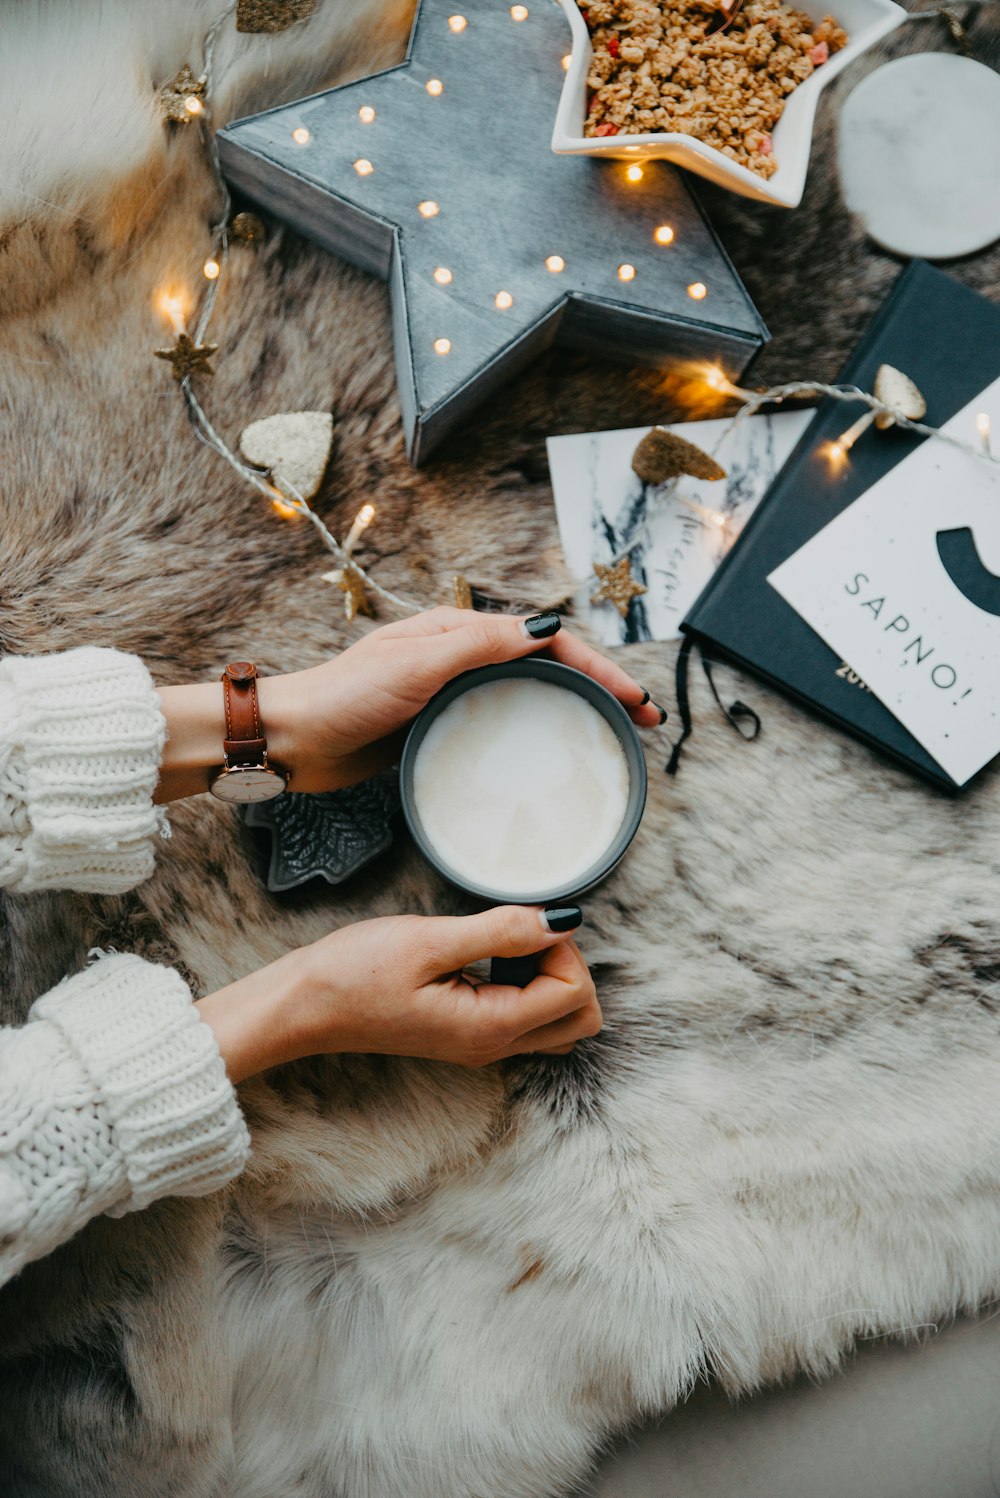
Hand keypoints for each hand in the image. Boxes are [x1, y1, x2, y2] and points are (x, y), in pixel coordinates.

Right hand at [195, 904, 600, 1081]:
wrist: (302, 1007)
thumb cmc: (354, 973)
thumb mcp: (429, 941)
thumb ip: (502, 932)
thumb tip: (563, 920)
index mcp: (490, 1028)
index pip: (575, 994)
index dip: (561, 949)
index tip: (519, 923)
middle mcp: (493, 1046)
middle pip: (579, 1018)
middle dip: (567, 967)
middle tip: (521, 934)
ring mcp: (481, 1044)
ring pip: (557, 1022)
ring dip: (549, 978)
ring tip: (502, 945)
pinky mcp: (467, 1033)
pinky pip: (526, 1017)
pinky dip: (526, 986)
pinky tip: (487, 957)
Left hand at [258, 606, 665, 791]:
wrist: (292, 738)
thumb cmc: (344, 699)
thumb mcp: (415, 666)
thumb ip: (478, 646)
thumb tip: (544, 627)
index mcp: (459, 632)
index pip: (547, 640)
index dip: (597, 666)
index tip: (633, 697)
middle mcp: (460, 655)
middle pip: (548, 663)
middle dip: (600, 685)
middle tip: (642, 719)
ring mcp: (451, 690)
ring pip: (530, 691)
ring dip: (576, 706)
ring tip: (613, 734)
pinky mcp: (440, 724)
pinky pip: (502, 721)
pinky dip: (538, 729)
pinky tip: (550, 753)